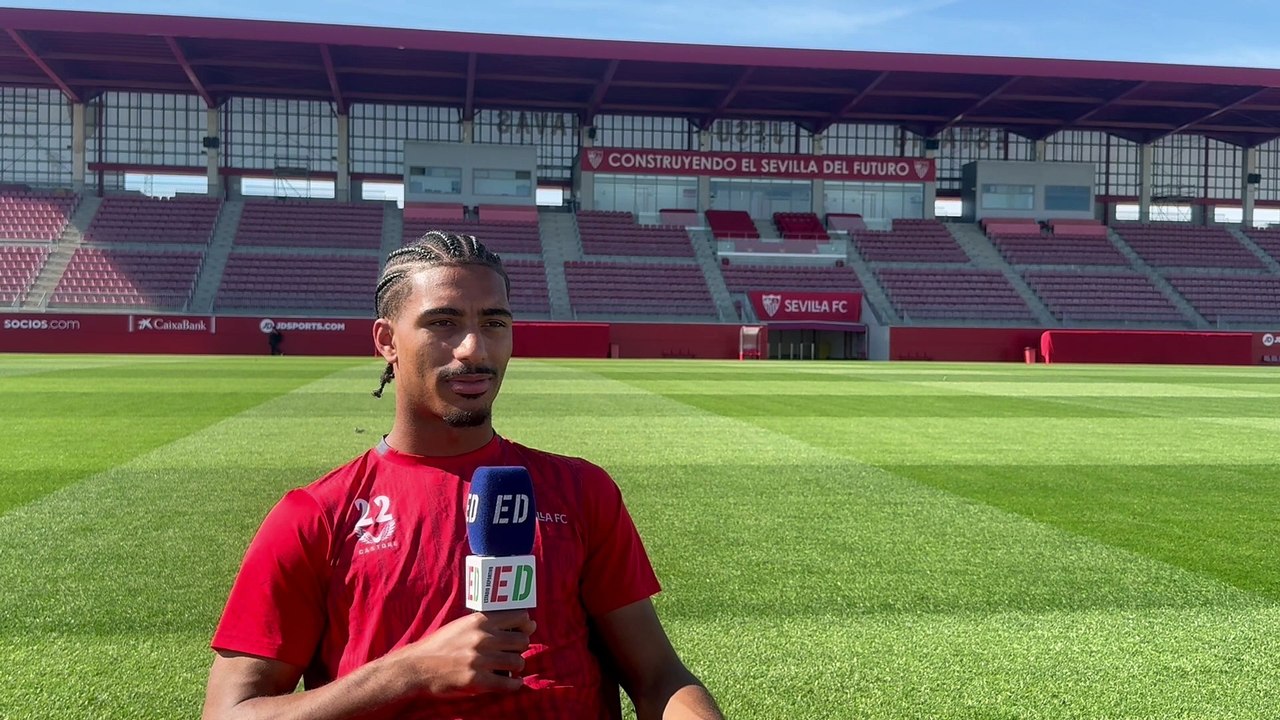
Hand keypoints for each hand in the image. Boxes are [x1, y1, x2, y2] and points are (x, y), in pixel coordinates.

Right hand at [399, 610, 535, 698]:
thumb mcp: (463, 625)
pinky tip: (510, 683)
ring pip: (518, 662)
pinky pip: (509, 684)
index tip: (524, 631)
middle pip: (522, 641)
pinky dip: (513, 685)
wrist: (416, 667)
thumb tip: (526, 623)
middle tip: (511, 653)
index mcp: (480, 620)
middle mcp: (483, 638)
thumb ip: (489, 622)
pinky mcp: (477, 681)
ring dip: (516, 667)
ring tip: (507, 668)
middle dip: (520, 648)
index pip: (520, 617)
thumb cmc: (442, 645)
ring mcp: (480, 660)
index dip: (525, 625)